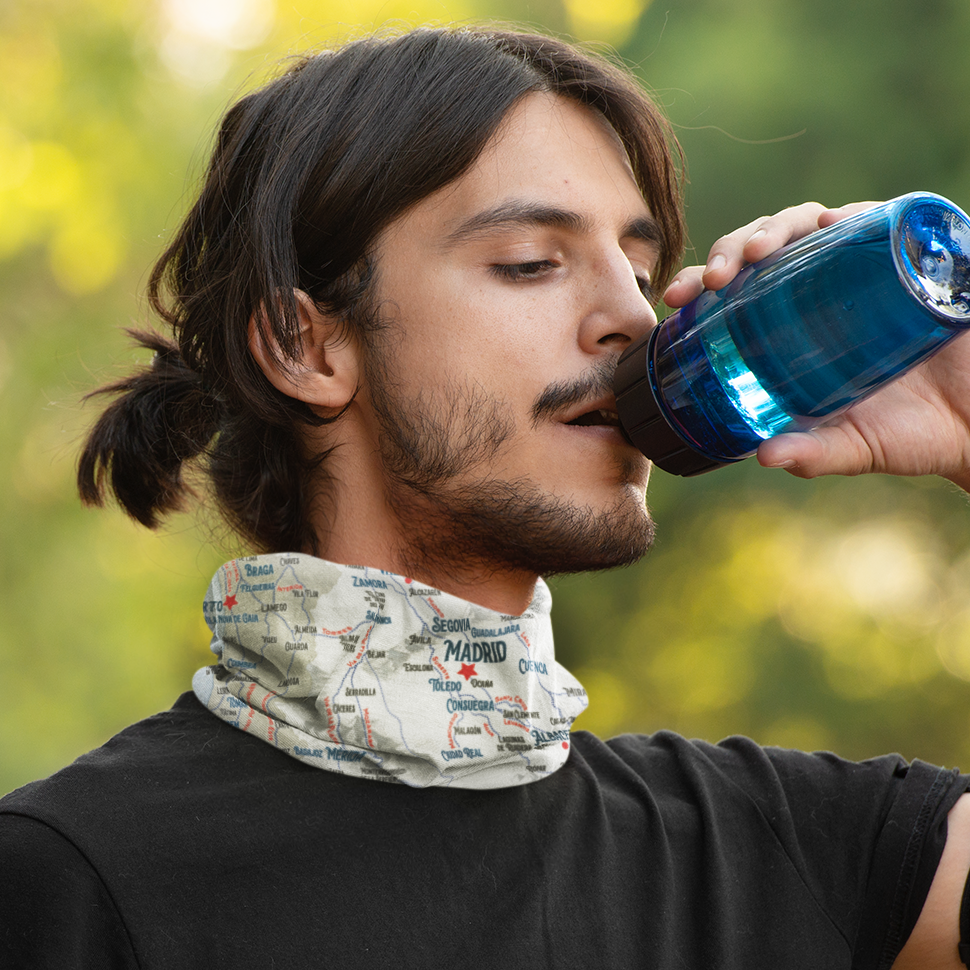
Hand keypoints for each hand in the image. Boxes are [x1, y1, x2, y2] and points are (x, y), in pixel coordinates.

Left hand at [661, 202, 969, 491]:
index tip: (675, 298)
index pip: (739, 291)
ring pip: (813, 223)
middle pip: (767, 249)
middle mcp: (828, 292)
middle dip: (731, 250)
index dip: (702, 284)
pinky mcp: (920, 258)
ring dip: (778, 227)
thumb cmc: (917, 433)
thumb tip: (765, 456)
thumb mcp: (855, 446)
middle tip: (715, 278)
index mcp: (799, 329)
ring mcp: (871, 270)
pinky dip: (856, 215)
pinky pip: (885, 219)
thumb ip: (813, 453)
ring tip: (758, 252)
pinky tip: (833, 222)